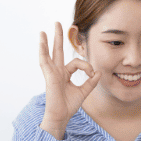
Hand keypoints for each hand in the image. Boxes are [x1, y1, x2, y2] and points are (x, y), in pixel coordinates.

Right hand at [39, 22, 101, 138]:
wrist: (61, 116)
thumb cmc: (69, 106)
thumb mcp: (83, 92)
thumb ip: (91, 82)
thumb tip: (99, 73)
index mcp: (65, 74)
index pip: (77, 63)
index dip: (87, 66)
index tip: (93, 74)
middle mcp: (57, 72)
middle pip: (57, 51)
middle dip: (58, 37)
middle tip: (57, 23)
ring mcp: (52, 73)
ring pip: (49, 54)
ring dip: (47, 42)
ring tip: (43, 31)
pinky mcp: (49, 77)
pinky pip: (45, 62)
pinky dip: (43, 51)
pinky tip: (41, 42)